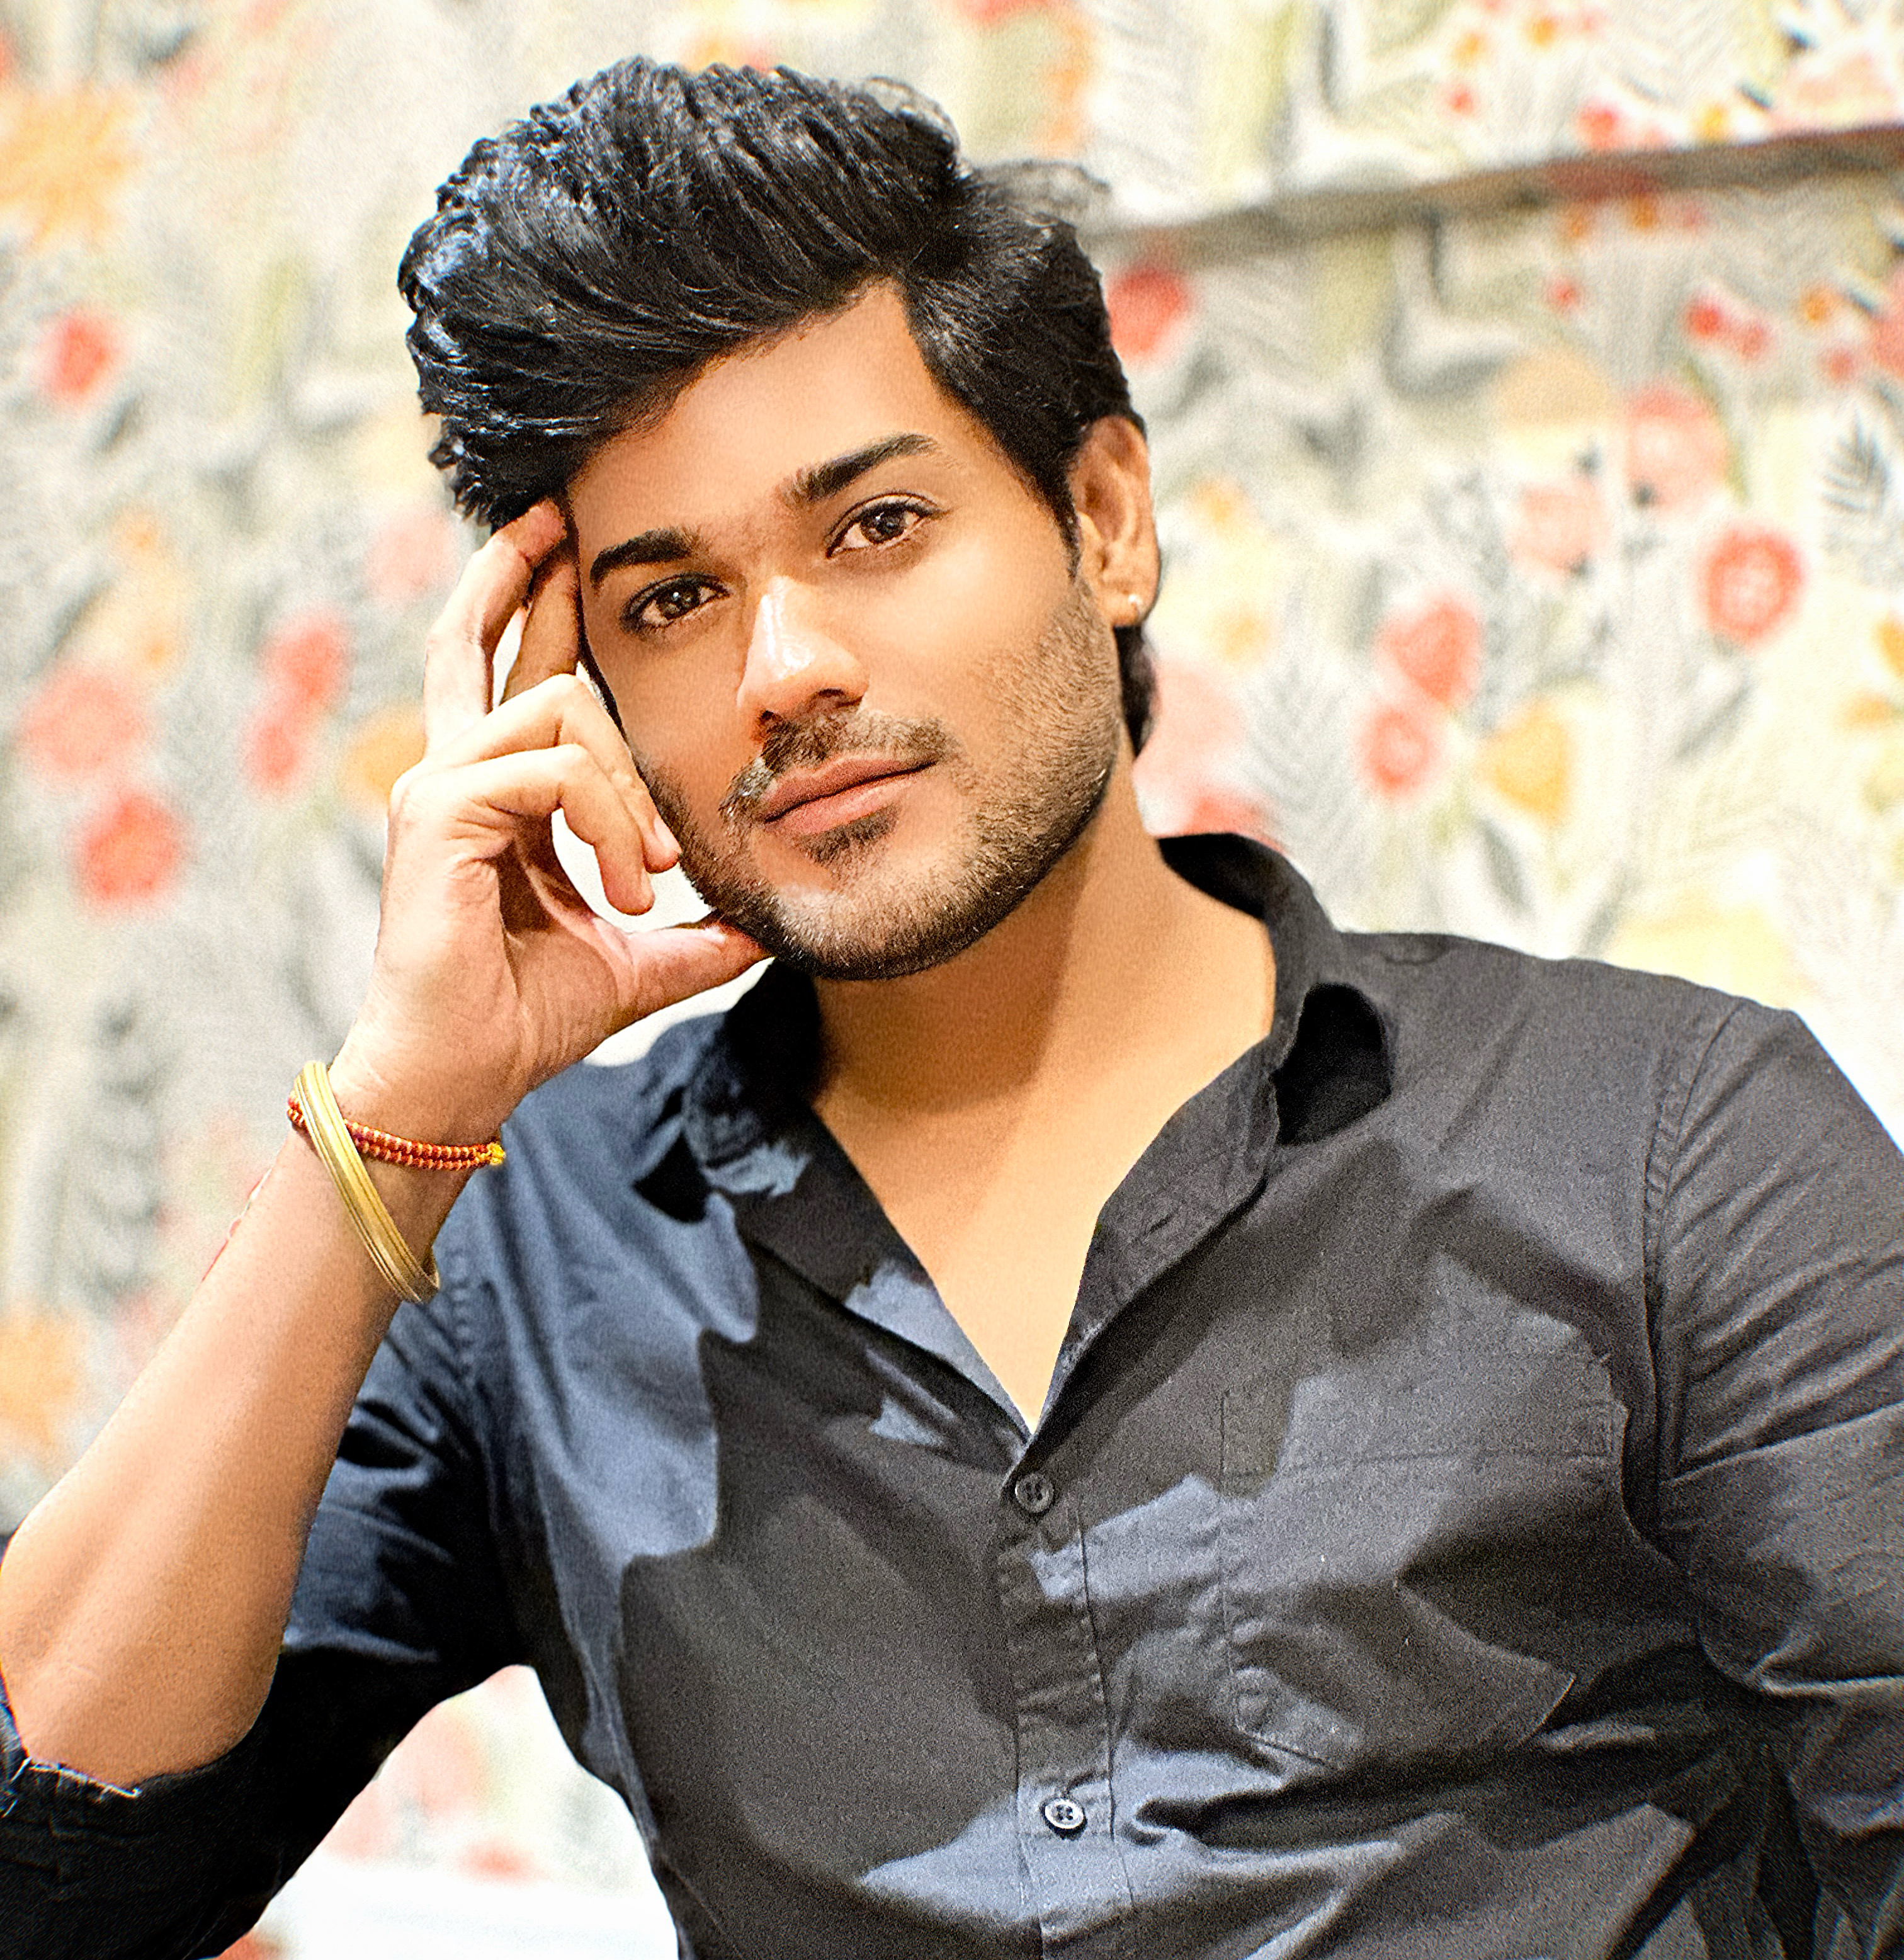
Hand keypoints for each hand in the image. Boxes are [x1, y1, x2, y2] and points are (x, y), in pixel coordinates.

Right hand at [331, 502, 764, 1140]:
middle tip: (571, 530)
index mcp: (494, 795)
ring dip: (629, 792)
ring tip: (646, 876)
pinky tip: (625, 886)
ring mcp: (439, 786)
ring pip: (563, 711)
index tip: (557, 544)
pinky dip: (608, 823)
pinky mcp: (440, 812)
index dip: (524, 599)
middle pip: (494, 643)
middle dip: (543, 587)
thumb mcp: (636, 957)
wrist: (467, 1073)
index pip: (503, 672)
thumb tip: (764, 929)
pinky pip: (554, 771)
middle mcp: (455, 773)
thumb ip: (692, 934)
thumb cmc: (528, 1016)